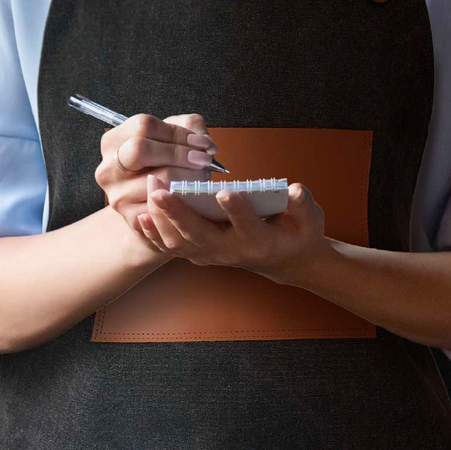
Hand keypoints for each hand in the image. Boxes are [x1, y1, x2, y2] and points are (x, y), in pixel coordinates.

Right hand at [96, 113, 218, 242]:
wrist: (156, 205)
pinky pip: (162, 207)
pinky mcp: (131, 218)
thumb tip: (205, 144)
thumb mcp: (174, 137)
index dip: (177, 133)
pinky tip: (193, 197)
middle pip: (140, 149)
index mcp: (113, 141)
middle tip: (203, 161)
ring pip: (156, 181)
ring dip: (188, 179)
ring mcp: (117, 195)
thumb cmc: (164, 165)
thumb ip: (191, 129)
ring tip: (201, 179)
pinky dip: (184, 201)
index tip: (203, 144)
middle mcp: (108, 169)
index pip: (143, 127)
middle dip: (179, 154)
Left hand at [137, 174, 326, 283]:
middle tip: (161, 190)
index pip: (248, 226)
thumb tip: (296, 190)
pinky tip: (141, 217)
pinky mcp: (198, 253)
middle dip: (180, 214)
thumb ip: (303, 205)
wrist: (284, 258)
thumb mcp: (309, 219)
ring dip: (162, 219)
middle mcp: (232, 252)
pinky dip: (155, 235)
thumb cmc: (296, 232)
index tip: (227, 192)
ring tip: (150, 192)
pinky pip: (172, 247)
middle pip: (202, 236)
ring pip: (181, 242)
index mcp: (260, 241)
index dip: (238, 211)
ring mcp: (212, 255)